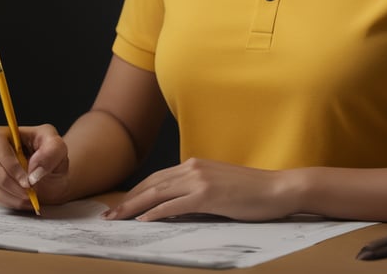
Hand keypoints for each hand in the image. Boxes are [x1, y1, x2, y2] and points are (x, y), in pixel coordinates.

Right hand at [0, 123, 69, 209]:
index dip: (9, 161)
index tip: (27, 179)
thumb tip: (34, 165)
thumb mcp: (59, 148)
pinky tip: (23, 200)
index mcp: (7, 132)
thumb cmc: (51, 157)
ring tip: (30, 196)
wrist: (51, 177)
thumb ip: (52, 150)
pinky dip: (9, 201)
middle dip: (11, 182)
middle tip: (29, 190)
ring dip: (11, 194)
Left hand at [104, 157, 296, 221]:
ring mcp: (200, 180)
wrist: (278, 189)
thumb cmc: (253, 192)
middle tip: (108, 215)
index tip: (120, 204)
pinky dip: (155, 212)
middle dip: (127, 200)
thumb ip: (196, 192)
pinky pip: (174, 204)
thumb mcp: (219, 187)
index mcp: (196, 164)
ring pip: (157, 193)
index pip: (158, 178)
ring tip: (116, 218)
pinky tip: (143, 220)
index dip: (136, 192)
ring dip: (133, 207)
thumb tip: (175, 207)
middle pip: (152, 184)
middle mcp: (194, 167)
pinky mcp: (208, 195)